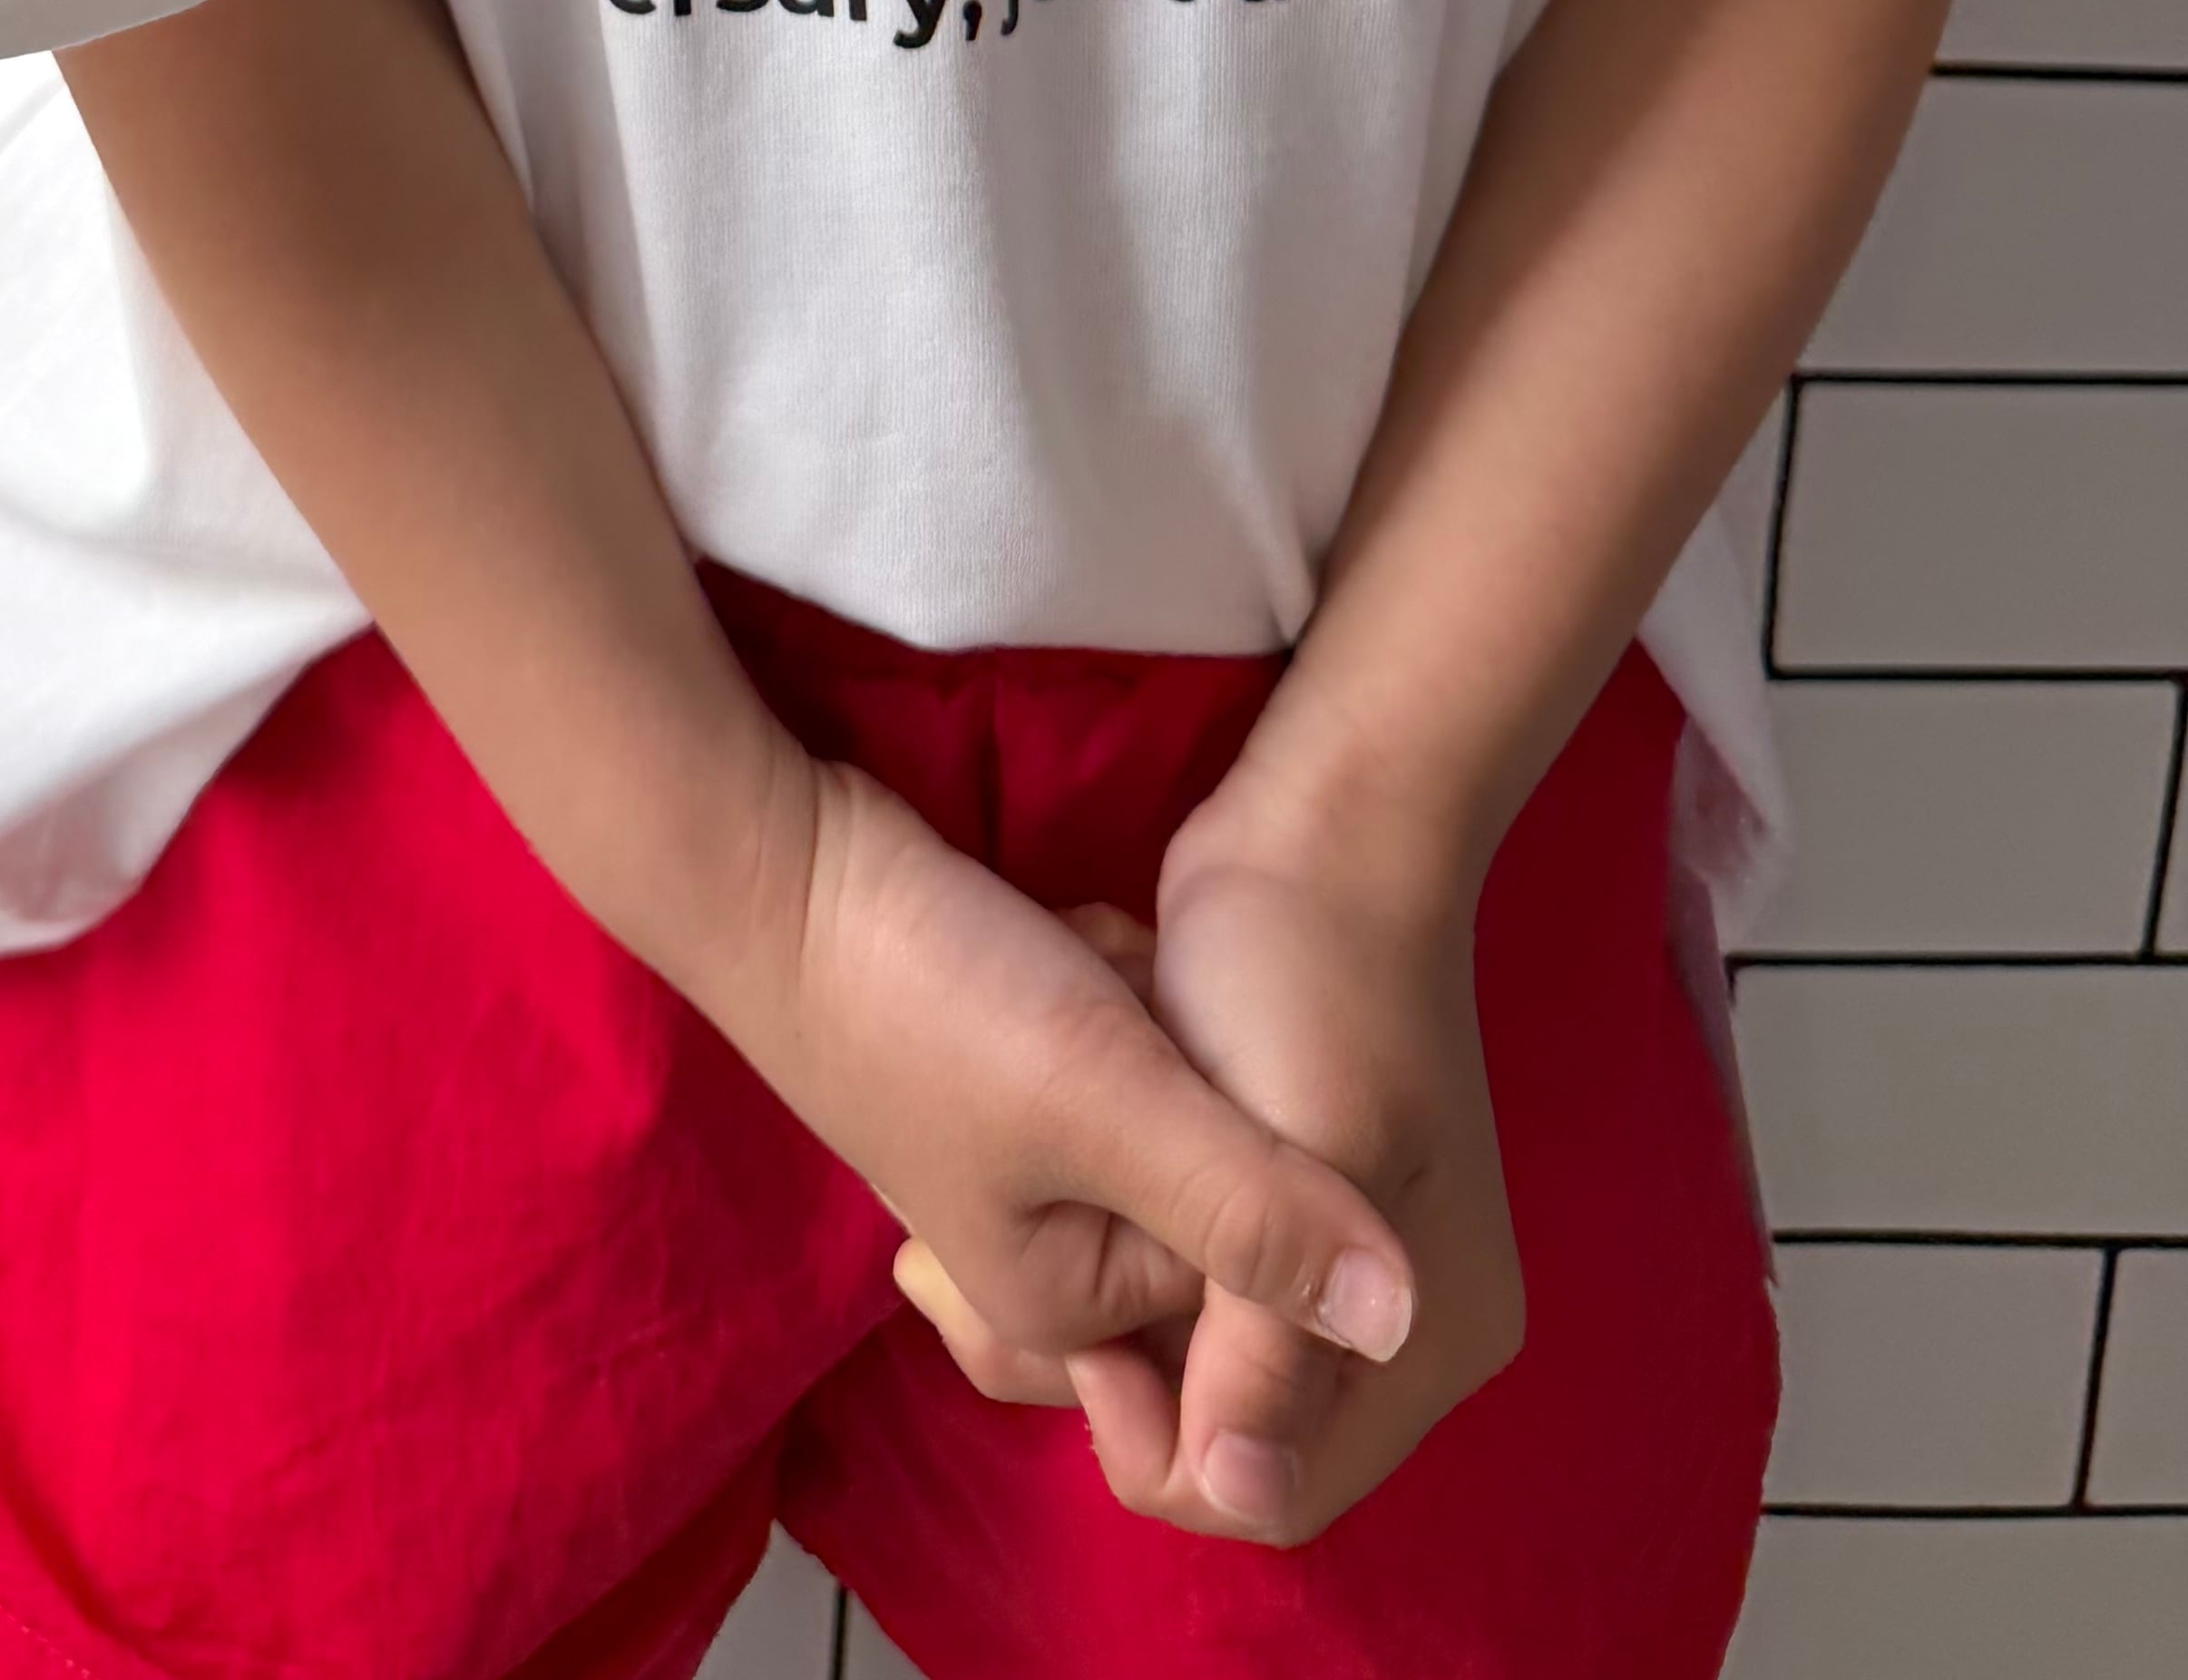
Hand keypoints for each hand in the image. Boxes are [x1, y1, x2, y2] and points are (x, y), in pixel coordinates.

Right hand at [704, 755, 1419, 1392]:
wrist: (778, 859)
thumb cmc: (934, 999)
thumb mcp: (1113, 1102)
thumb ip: (1256, 1212)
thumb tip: (1409, 1328)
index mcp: (1066, 1313)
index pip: (1248, 1247)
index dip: (1232, 1129)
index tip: (1155, 1062)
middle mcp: (1051, 1254)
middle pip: (1210, 1168)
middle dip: (1178, 1063)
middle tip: (1103, 1005)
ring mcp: (1031, 1154)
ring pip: (1176, 1085)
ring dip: (1144, 1006)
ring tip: (1076, 964)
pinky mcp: (1016, 1065)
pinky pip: (1123, 1030)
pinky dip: (1103, 972)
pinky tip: (1057, 939)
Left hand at [1063, 805, 1521, 1546]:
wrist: (1326, 823)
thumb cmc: (1306, 977)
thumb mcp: (1282, 1149)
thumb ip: (1264, 1320)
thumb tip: (1242, 1488)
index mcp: (1428, 1339)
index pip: (1274, 1486)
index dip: (1158, 1437)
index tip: (1077, 1326)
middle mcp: (1401, 1323)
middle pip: (1233, 1425)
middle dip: (1130, 1355)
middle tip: (1049, 1232)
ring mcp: (1344, 1256)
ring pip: (1197, 1346)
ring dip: (1122, 1282)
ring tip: (1073, 1171)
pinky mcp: (1290, 1192)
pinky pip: (1194, 1269)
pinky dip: (1137, 1222)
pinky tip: (1102, 1141)